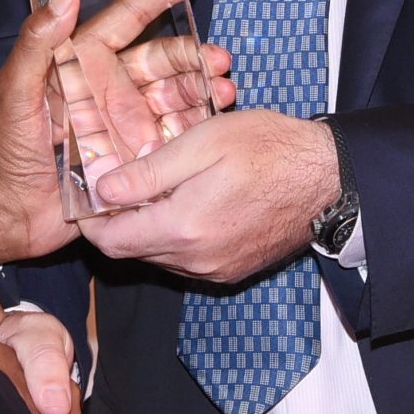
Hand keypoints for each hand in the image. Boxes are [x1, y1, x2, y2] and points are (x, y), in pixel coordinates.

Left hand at [0, 0, 206, 262]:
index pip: (122, 23)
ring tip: (226, 89)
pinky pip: (172, 136)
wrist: (12, 215)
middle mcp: (106, 89)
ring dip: (200, 89)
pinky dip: (196, 128)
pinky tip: (217, 123)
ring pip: (172, 96)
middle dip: (191, 55)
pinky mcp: (136, 156)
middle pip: (158, 62)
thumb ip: (36, 44)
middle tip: (221, 58)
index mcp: (79, 66)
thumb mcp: (14, 93)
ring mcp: (124, 123)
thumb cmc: (6, 151)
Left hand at [77, 110, 338, 283]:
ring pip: (158, 255)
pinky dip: (173, 234)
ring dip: (146, 227)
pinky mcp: (233, 269)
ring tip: (151, 185)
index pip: (112, 242)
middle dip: (116, 220)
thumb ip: (147, 172)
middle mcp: (196, 260)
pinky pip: (186, 259)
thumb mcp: (202, 142)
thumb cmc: (268, 148)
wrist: (329, 178)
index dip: (90, 219)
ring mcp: (217, 270)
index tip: (85, 192)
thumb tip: (101, 190)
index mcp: (183, 228)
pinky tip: (184, 199)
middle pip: (132, 251)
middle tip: (115, 180)